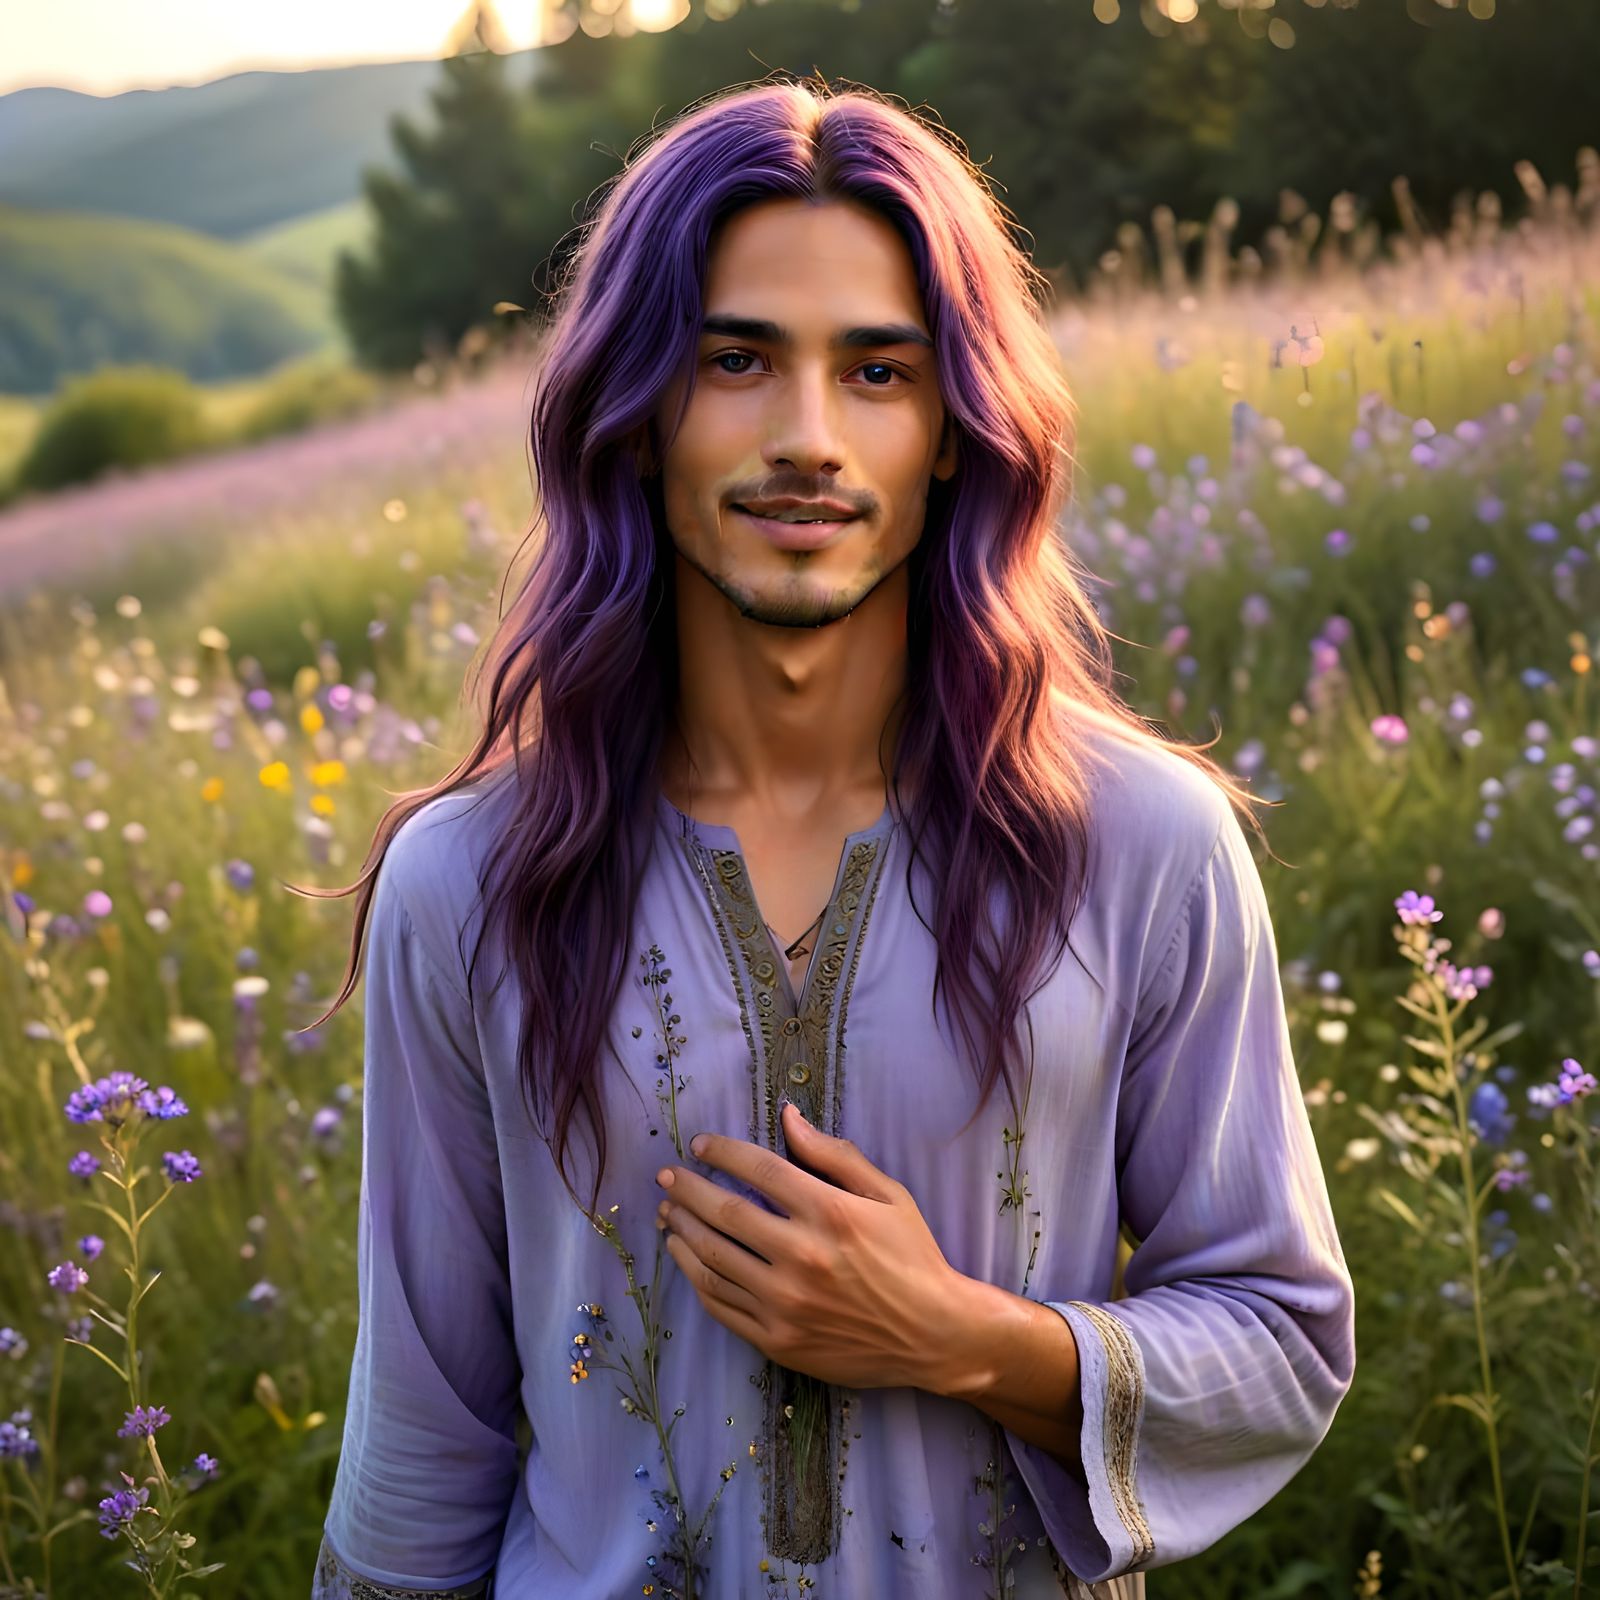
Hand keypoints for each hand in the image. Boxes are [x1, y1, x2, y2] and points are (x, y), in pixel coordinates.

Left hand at [654, 1100, 966, 1390]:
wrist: (935, 1335)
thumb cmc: (913, 1257)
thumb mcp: (887, 1195)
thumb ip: (834, 1155)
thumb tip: (788, 1117)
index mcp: (829, 1212)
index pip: (758, 1169)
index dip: (722, 1152)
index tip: (700, 1145)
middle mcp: (802, 1256)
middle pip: (724, 1213)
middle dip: (688, 1188)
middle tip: (666, 1176)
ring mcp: (786, 1303)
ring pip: (713, 1259)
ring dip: (681, 1231)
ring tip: (667, 1213)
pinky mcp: (777, 1340)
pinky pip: (721, 1304)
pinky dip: (695, 1276)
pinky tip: (685, 1256)